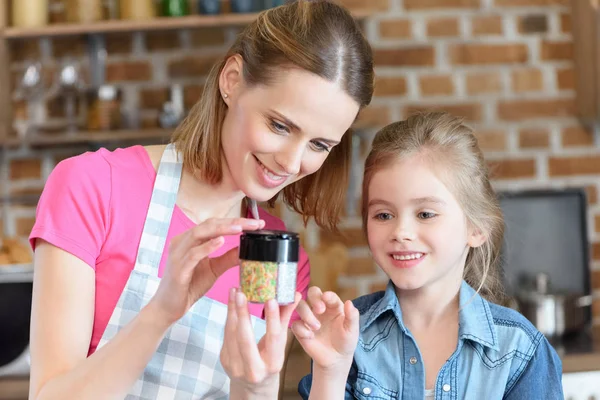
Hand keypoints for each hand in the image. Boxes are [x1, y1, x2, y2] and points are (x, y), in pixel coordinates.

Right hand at [150, 218, 264, 323]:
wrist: (169, 307)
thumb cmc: (189, 286)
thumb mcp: (214, 269)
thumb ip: (228, 258)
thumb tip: (247, 249)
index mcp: (191, 239)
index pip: (216, 224)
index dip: (236, 221)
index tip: (257, 224)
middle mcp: (183, 242)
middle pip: (210, 224)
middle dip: (234, 222)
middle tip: (254, 224)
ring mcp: (179, 253)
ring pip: (200, 234)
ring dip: (222, 229)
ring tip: (240, 228)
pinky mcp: (178, 268)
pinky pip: (193, 254)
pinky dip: (207, 247)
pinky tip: (221, 242)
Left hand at [220, 288, 299, 398]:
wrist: (253, 386)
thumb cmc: (270, 360)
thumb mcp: (280, 344)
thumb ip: (285, 319)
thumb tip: (296, 294)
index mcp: (273, 364)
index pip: (273, 338)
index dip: (272, 319)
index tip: (271, 299)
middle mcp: (253, 369)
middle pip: (246, 339)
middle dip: (242, 314)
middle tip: (241, 293)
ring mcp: (236, 366)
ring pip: (232, 335)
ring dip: (232, 311)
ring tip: (235, 290)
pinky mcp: (224, 360)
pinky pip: (226, 335)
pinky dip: (229, 317)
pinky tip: (231, 302)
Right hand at [291, 287, 358, 372]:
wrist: (336, 359)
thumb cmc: (345, 341)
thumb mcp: (352, 330)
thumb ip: (352, 316)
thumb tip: (350, 303)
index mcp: (333, 305)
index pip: (328, 295)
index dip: (327, 295)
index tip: (326, 298)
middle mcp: (320, 308)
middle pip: (312, 293)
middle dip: (314, 298)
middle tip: (320, 310)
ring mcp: (309, 318)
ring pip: (300, 305)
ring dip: (307, 314)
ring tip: (317, 327)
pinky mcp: (301, 330)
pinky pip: (295, 324)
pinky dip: (301, 329)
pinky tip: (310, 336)